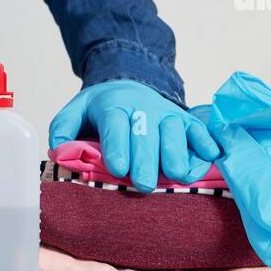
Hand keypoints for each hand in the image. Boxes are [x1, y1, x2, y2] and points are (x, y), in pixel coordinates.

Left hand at [49, 80, 219, 191]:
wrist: (128, 85)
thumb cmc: (100, 110)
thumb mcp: (75, 112)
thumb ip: (63, 129)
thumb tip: (59, 151)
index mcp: (112, 105)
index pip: (115, 124)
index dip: (117, 145)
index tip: (117, 167)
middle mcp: (142, 108)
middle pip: (145, 132)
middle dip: (146, 159)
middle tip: (143, 185)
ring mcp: (166, 113)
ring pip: (174, 130)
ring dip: (177, 153)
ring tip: (177, 176)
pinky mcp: (185, 120)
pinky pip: (198, 129)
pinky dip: (206, 142)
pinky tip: (211, 156)